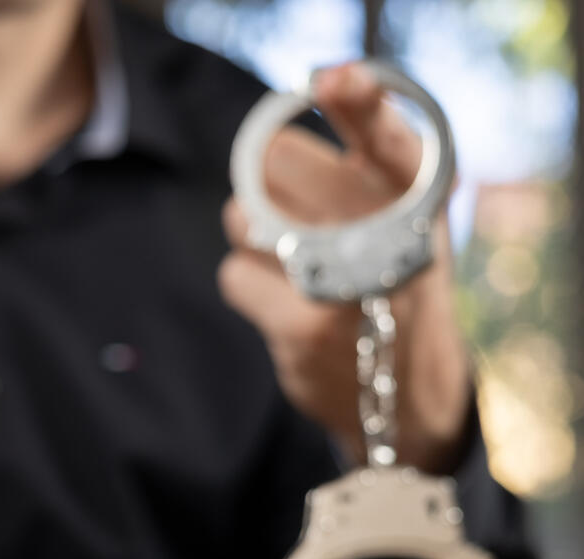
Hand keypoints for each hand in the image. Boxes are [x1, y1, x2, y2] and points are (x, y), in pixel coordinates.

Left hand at [219, 62, 470, 472]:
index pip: (388, 132)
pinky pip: (234, 277)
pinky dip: (248, 287)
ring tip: (289, 257)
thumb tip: (287, 124)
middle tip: (283, 208)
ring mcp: (344, 283)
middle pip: (278, 164)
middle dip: (263, 181)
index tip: (332, 80)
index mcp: (413, 201)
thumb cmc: (391, 284)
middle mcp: (386, 237)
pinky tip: (282, 302)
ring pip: (243, 221)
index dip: (358, 98)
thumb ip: (363, 165)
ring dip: (252, 237)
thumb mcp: (403, 222)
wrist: (406, 389)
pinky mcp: (303, 327)